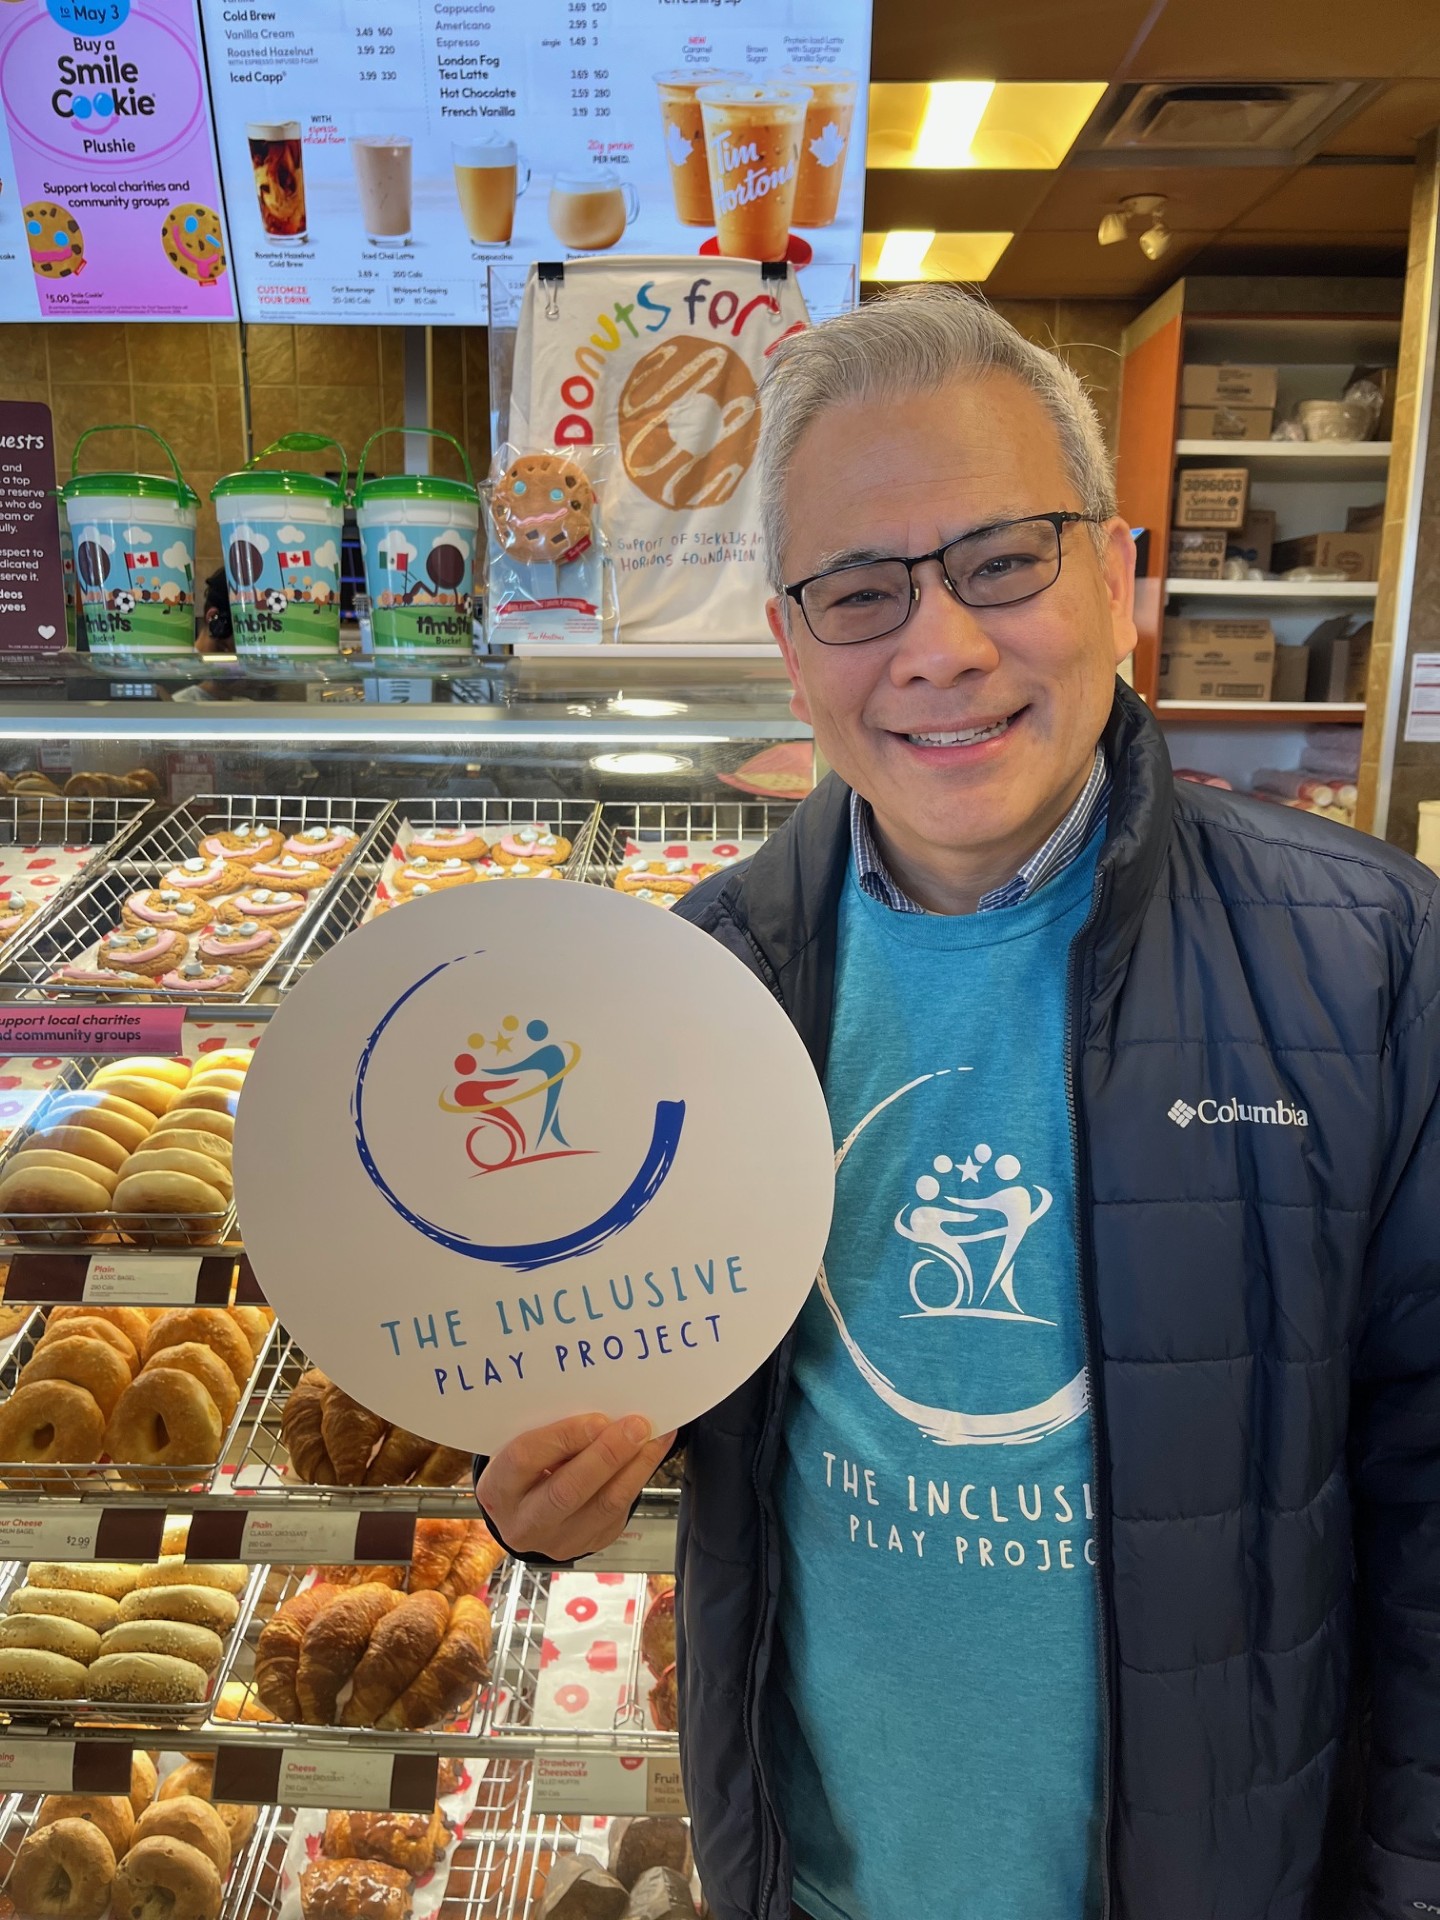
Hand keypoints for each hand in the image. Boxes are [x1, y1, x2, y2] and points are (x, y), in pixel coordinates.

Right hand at [476, 1412, 677, 1561]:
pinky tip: (653, 1450)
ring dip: (634, 1466)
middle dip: (607, 1455)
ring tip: (653, 1436)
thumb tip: (601, 1413)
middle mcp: (524, 1522)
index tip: (598, 1419)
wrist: (530, 1511)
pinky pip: (620, 1510)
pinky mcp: (591, 1542)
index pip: (525, 1459)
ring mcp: (559, 1540)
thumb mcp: (525, 1446)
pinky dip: (640, 1476)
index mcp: (498, 1488)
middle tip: (636, 1426)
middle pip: (567, 1491)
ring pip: (603, 1505)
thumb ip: (551, 1434)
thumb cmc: (527, 1467)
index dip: (564, 1437)